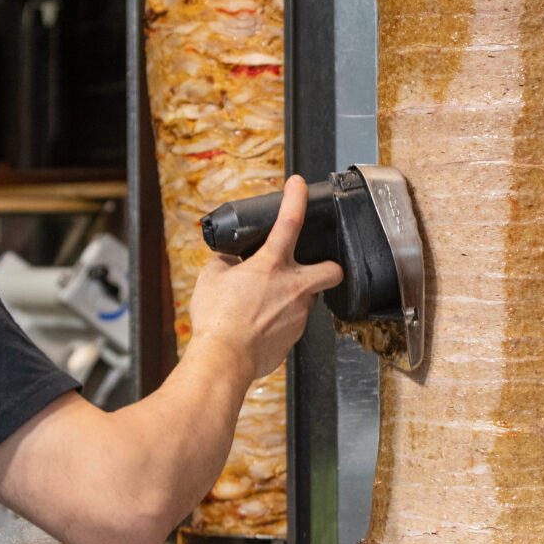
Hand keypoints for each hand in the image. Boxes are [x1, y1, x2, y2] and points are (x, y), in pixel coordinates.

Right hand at [189, 174, 343, 380]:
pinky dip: (282, 320)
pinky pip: (293, 322)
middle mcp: (292, 287)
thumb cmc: (216, 320)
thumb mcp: (210, 279)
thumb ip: (224, 263)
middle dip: (329, 266)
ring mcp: (297, 314)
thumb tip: (229, 260)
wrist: (223, 359)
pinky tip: (263, 324)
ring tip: (270, 302)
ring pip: (308, 299)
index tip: (298, 185)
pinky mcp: (294, 337)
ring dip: (296, 296)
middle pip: (332, 269)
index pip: (290, 221)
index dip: (296, 198)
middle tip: (314, 266)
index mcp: (271, 266)